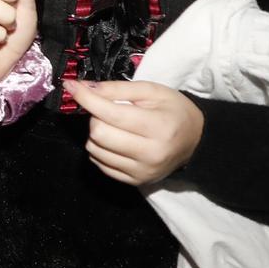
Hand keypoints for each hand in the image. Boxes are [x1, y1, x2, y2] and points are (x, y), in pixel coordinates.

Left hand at [66, 78, 204, 186]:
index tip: (71, 86)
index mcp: (158, 127)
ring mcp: (141, 171)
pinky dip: (100, 149)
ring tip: (113, 126)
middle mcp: (150, 154)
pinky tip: (114, 141)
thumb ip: (117, 89)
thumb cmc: (174, 111)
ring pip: (95, 150)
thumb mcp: (152, 91)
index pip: (110, 114)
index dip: (86, 98)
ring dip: (96, 134)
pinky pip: (100, 164)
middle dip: (95, 117)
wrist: (196, 142)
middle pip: (98, 133)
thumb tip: (83, 88)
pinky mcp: (134, 181)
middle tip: (106, 110)